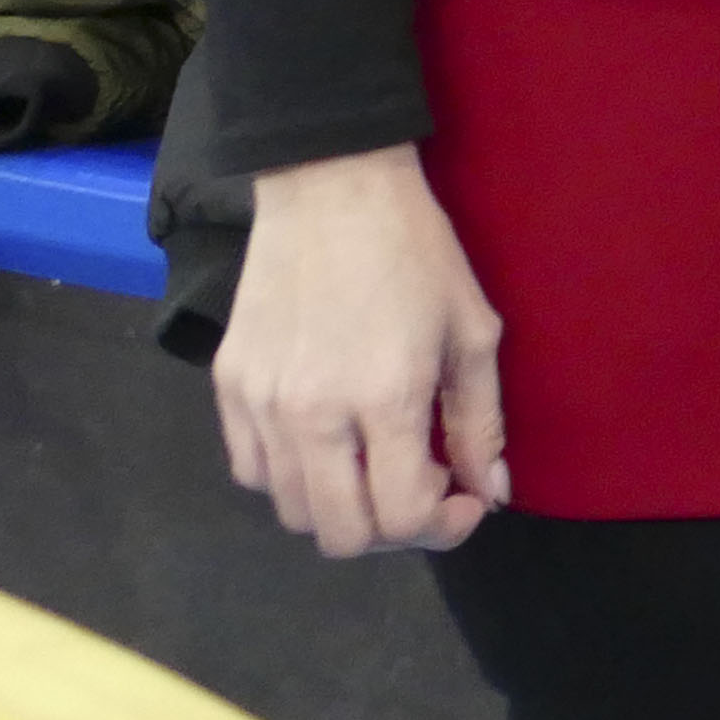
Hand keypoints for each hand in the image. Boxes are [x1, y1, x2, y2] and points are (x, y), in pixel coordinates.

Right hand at [216, 146, 510, 555]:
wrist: (330, 185)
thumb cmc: (416, 251)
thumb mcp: (473, 330)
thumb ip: (481, 421)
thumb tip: (491, 493)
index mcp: (385, 398)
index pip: (402, 516)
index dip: (443, 527)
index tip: (463, 499)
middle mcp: (313, 414)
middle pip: (341, 534)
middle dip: (392, 529)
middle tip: (420, 488)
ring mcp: (262, 404)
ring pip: (292, 511)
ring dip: (341, 505)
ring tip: (373, 463)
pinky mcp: (228, 387)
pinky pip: (252, 471)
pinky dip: (291, 477)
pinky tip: (326, 441)